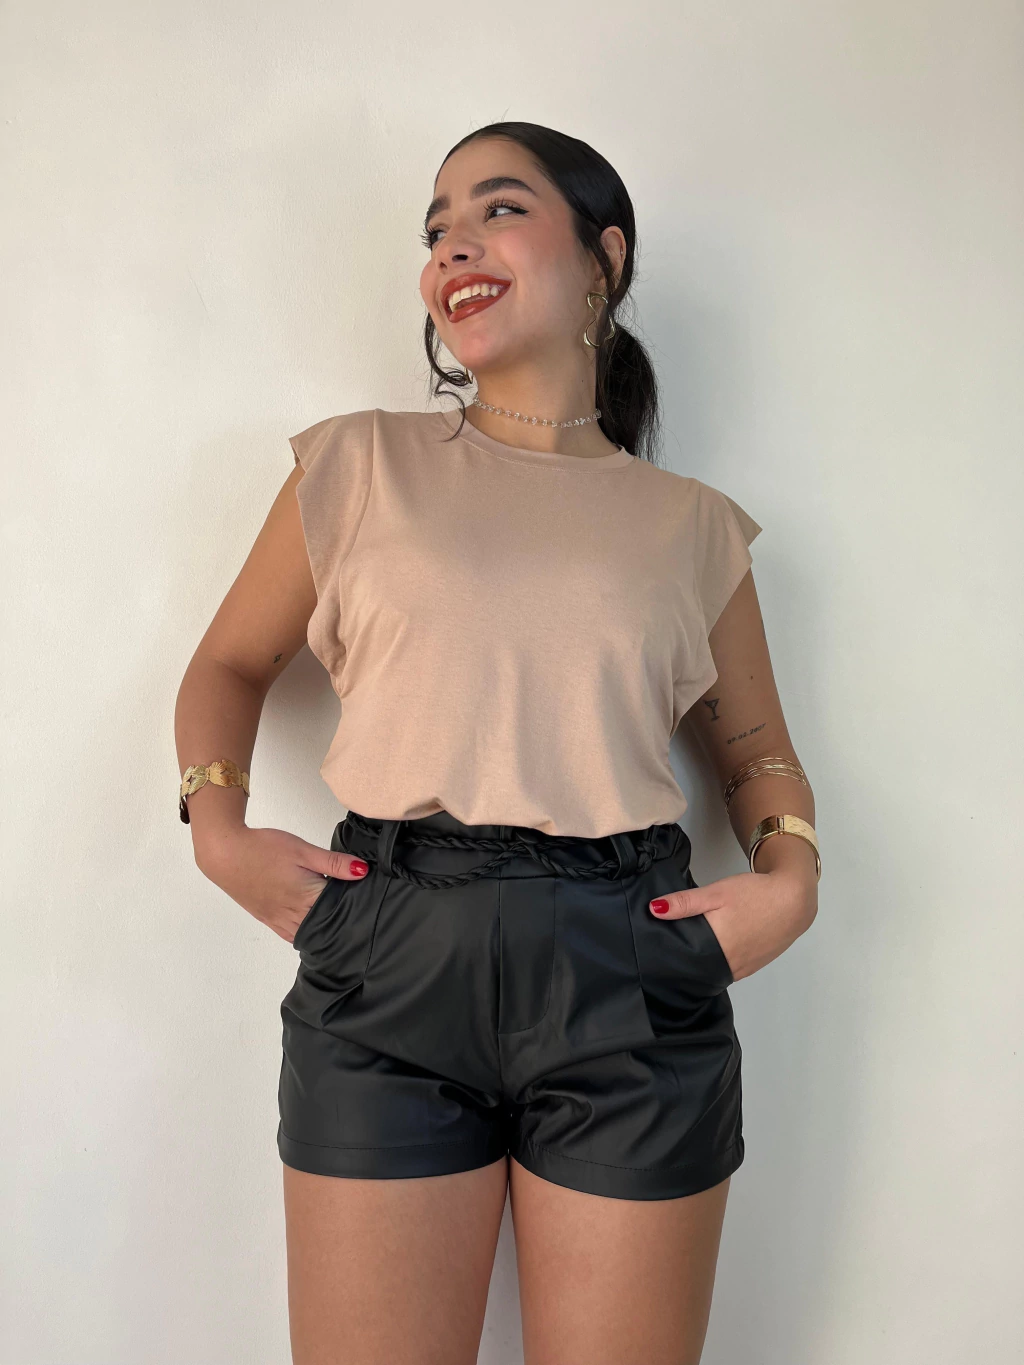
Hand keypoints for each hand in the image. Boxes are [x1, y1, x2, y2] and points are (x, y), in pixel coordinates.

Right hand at [192, 825, 369, 943]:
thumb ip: (333, 863)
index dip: (354, 907)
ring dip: (321, 930)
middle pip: (324, 926)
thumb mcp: (303, 850)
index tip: (366, 903)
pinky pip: (290, 935)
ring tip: (336, 921)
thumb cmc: (262, 848)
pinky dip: (303, 934)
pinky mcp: (266, 918)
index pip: (339, 911)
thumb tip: (362, 871)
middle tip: (356, 914)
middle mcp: (292, 914)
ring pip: (307, 935)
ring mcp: (277, 919)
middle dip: (340, 921)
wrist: (225, 854)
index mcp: (306, 897)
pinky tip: (310, 926)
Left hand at [648, 860, 816, 982]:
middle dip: (684, 961)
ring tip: (688, 949)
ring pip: (714, 971)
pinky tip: (714, 950)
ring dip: (702, 964)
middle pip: (699, 969)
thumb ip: (685, 903)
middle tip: (668, 948)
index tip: (656, 951)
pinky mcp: (754, 965)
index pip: (685, 962)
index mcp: (718, 948)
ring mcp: (744, 968)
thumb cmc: (755, 894)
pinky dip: (719, 963)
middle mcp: (730, 965)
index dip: (670, 957)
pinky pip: (729, 970)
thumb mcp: (716, 893)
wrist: (795, 899)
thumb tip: (654, 910)